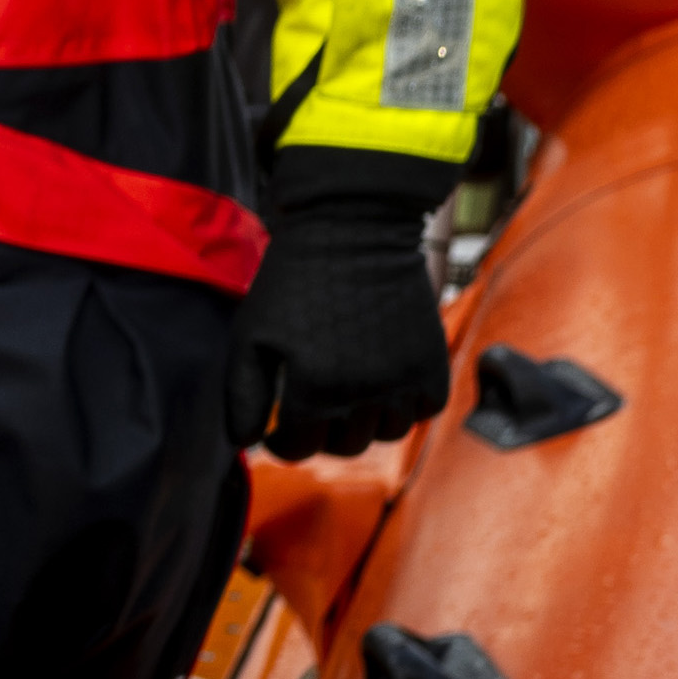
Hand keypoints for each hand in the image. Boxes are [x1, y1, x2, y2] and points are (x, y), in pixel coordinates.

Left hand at [235, 187, 451, 459]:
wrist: (354, 231)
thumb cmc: (293, 283)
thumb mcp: (250, 336)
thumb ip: (243, 395)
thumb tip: (246, 442)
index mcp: (314, 390)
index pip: (299, 448)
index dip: (283, 444)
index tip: (277, 431)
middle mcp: (365, 394)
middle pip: (344, 446)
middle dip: (321, 434)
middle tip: (309, 410)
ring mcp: (405, 381)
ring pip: (386, 434)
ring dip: (364, 424)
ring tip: (345, 396)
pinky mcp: (434, 364)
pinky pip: (423, 410)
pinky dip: (404, 407)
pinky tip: (381, 385)